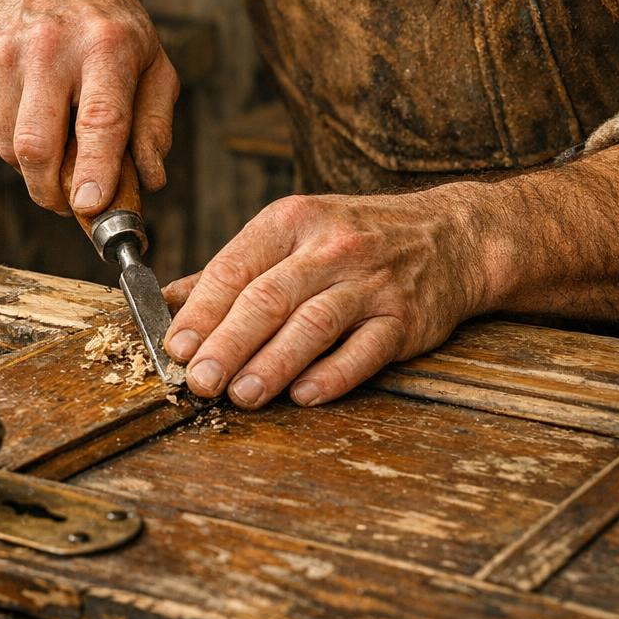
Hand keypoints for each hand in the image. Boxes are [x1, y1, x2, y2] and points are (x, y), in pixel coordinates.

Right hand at [0, 0, 178, 215]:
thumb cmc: (106, 27)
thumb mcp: (150, 61)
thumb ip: (154, 124)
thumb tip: (149, 181)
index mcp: (106, 45)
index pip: (100, 118)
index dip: (96, 169)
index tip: (91, 207)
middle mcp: (50, 47)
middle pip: (37, 147)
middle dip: (52, 192)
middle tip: (71, 202)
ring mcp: (2, 55)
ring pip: (10, 150)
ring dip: (35, 167)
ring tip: (57, 137)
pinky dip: (11, 146)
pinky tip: (30, 115)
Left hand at [162, 189, 491, 408]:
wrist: (451, 236)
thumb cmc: (355, 238)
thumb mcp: (291, 234)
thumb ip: (231, 271)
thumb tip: (168, 303)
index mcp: (291, 222)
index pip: (235, 268)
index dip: (201, 312)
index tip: (175, 347)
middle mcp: (330, 248)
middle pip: (268, 299)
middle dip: (228, 344)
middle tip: (200, 381)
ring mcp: (371, 283)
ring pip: (313, 324)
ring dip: (273, 365)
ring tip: (242, 396)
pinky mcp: (405, 318)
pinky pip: (366, 350)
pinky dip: (334, 374)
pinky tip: (305, 395)